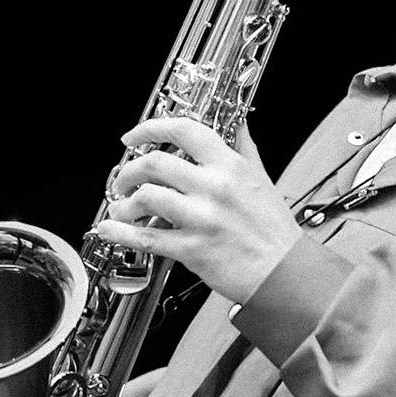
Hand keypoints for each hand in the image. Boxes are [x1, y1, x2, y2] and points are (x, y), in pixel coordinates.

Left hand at [96, 116, 303, 304]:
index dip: (149, 128)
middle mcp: (213, 188)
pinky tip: (111, 229)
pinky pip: (146, 238)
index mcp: (229, 166)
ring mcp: (201, 218)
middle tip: (124, 178)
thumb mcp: (262, 178)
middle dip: (129, 170)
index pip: (183, 131)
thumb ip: (244, 148)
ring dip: (124, 202)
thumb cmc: (274, 230)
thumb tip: (237, 124)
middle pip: (154, 164)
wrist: (283, 272)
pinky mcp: (192, 248)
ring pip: (145, 198)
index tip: (134, 137)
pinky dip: (121, 232)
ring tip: (121, 207)